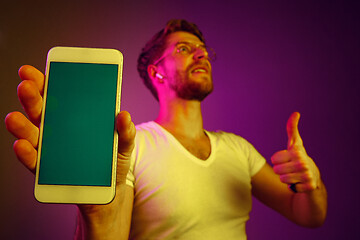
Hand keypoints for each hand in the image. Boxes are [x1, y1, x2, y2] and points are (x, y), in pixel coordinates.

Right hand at [5, 65, 134, 180]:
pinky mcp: (48, 171)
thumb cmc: (113, 161)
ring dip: (21, 126)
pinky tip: (22, 145)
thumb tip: (123, 115)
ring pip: (31, 134)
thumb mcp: (124, 144)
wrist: (109, 191)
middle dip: (31, 97)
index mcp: (74, 118)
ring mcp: (51, 150)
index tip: (32, 71)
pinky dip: (26, 154)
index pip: (56, 96)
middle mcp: (58, 131)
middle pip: (40, 111)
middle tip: (27, 86)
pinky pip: (34, 162)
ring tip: (15, 117)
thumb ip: (125, 131)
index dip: (44, 82)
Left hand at [271, 112, 320, 192]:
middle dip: (281, 170)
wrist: (313, 177)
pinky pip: (291, 188)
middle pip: (276, 170)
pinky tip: (300, 183)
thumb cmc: (299, 158)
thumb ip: (292, 128)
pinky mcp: (310, 186)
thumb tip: (296, 113)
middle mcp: (303, 162)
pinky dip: (294, 188)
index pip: (274, 159)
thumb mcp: (294, 143)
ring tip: (295, 175)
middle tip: (291, 169)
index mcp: (296, 151)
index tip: (287, 159)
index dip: (278, 160)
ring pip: (282, 179)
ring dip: (287, 179)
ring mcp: (307, 175)